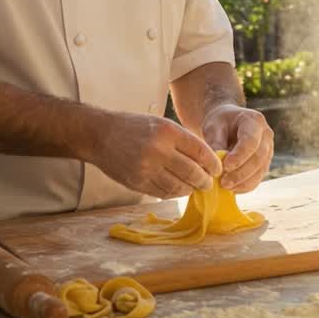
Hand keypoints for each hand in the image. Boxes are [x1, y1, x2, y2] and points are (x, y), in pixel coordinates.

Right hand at [87, 112, 220, 198]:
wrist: (100, 135)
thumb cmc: (135, 127)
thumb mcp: (162, 124)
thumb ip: (183, 141)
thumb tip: (207, 160)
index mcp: (168, 132)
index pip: (200, 152)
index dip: (213, 164)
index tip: (217, 169)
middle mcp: (158, 150)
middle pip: (193, 173)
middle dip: (205, 181)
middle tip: (209, 183)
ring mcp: (147, 169)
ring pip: (179, 187)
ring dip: (190, 189)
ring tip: (194, 187)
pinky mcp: (138, 183)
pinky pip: (163, 193)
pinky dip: (174, 193)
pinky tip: (178, 189)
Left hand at [201, 104, 273, 192]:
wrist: (228, 122)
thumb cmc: (220, 122)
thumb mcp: (214, 127)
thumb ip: (215, 143)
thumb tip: (217, 166)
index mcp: (254, 121)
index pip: (251, 141)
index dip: (240, 155)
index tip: (225, 166)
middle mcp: (266, 135)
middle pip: (258, 157)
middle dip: (241, 172)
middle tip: (224, 182)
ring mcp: (268, 149)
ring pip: (261, 169)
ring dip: (244, 181)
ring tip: (226, 187)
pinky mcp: (265, 162)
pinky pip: (259, 177)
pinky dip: (246, 185)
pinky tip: (233, 189)